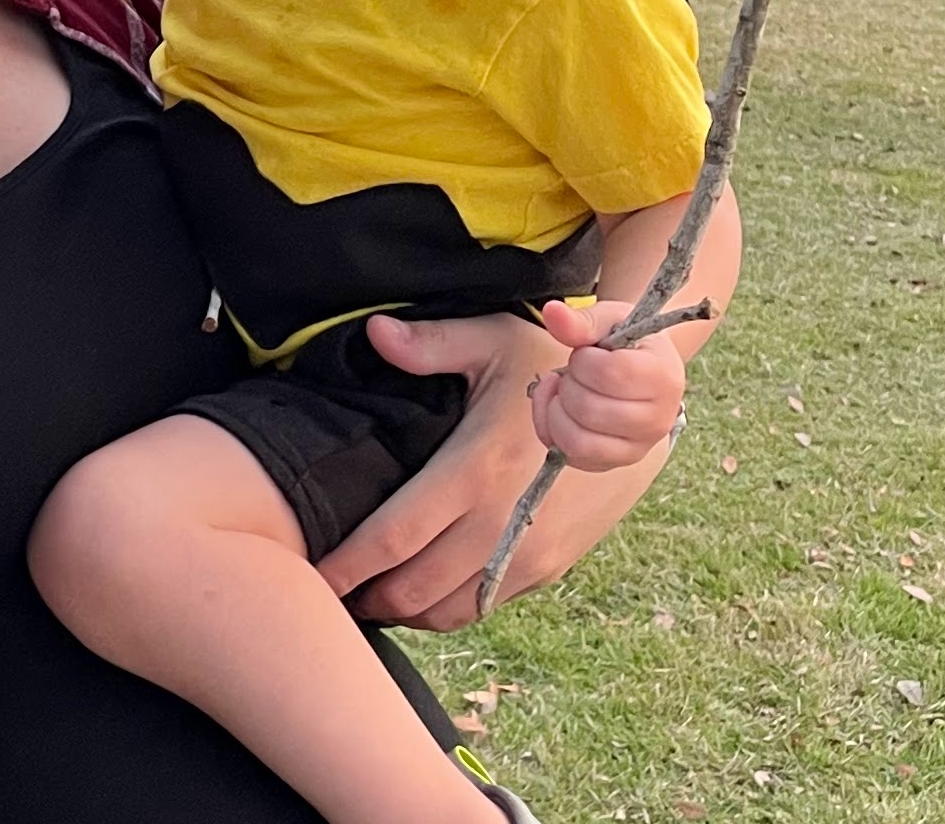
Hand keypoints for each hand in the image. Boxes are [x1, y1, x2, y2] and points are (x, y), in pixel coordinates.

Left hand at [315, 311, 564, 626]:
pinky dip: (442, 610)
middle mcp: (500, 523)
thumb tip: (375, 332)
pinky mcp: (545, 567)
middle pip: (413, 589)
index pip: (393, 538)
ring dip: (401, 612)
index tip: (309, 576)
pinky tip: (415, 593)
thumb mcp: (493, 342)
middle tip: (326, 590)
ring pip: (447, 610)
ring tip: (365, 594)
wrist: (634, 412)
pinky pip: (481, 607)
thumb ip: (430, 344)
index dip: (347, 566)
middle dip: (364, 597)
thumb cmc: (549, 366)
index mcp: (475, 470)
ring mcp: (526, 552)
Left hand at [530, 300, 686, 471]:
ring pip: (577, 441)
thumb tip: (551, 311)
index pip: (609, 374)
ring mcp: (639, 447)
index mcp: (663, 377)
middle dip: (568, 383)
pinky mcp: (615, 462)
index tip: (588, 352)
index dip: (584, 359)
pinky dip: (551, 429)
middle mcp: (658, 420)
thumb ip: (581, 320)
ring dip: (555, 409)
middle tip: (576, 371)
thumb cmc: (627, 340)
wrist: (643, 368)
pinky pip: (570, 457)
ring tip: (564, 390)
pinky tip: (558, 407)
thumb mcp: (609, 320)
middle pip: (588, 409)